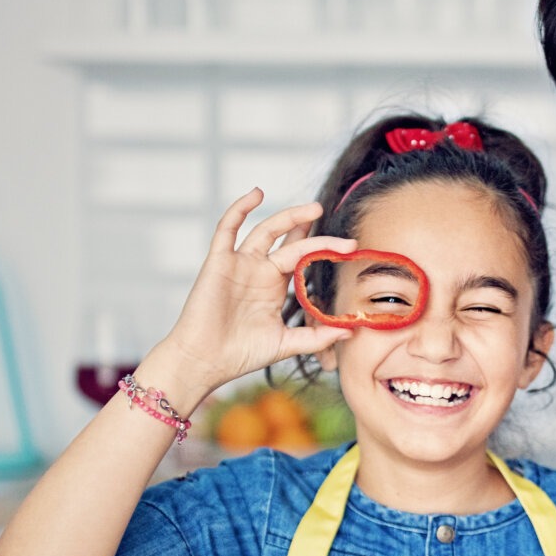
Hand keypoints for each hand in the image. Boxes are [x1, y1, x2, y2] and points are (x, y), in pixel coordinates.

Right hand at [146, 190, 355, 405]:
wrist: (205, 361)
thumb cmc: (240, 354)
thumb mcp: (286, 344)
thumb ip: (317, 337)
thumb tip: (350, 332)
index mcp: (274, 286)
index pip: (302, 258)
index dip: (323, 248)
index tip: (349, 246)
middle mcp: (259, 270)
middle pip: (289, 240)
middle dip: (312, 230)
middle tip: (337, 227)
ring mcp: (239, 264)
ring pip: (266, 230)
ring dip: (289, 217)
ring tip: (314, 209)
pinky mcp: (218, 261)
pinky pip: (227, 228)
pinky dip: (240, 209)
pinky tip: (257, 194)